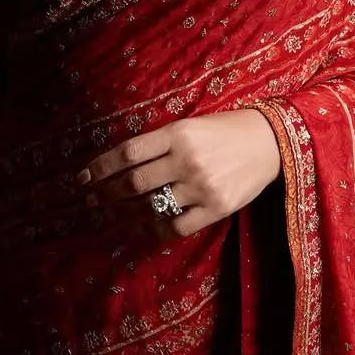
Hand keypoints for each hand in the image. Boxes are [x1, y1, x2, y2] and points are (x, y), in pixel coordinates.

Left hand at [76, 108, 282, 237]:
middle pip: (134, 182)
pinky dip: (155, 229)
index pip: (128, 152)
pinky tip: (143, 228)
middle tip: (90, 201)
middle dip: (106, 194)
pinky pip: (176, 225)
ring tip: (111, 215)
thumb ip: (160, 143)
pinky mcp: (216, 208)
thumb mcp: (191, 125)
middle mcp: (187, 159)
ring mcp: (201, 186)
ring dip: (125, 213)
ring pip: (151, 206)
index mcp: (178, 133)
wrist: (272, 142)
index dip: (100, 167)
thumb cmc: (226, 130)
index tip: (82, 178)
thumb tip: (121, 164)